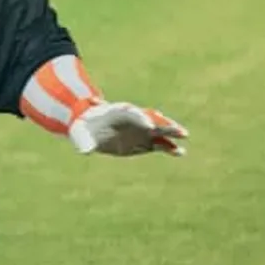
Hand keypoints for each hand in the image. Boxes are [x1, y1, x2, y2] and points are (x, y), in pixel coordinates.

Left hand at [68, 102, 188, 156]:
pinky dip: (169, 148)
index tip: (149, 126)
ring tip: (184, 136)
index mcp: (118, 112)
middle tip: (177, 129)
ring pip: (159, 130)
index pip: (132, 112)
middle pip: (151, 118)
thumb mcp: (80, 134)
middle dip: (164, 122)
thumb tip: (84, 151)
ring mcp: (140, 130)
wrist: (90, 130)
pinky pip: (160, 144)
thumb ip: (84, 141)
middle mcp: (133, 119)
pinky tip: (180, 152)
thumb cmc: (84, 128)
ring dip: (172, 133)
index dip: (141, 118)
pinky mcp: (144, 142)